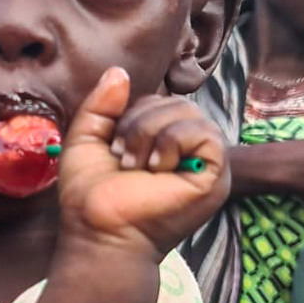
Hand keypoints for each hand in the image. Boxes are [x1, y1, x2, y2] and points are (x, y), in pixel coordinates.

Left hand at [57, 67, 229, 259]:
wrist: (99, 232)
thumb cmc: (91, 195)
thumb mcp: (87, 139)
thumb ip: (101, 104)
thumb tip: (119, 70)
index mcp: (164, 143)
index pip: (160, 101)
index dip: (133, 113)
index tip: (113, 146)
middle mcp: (188, 151)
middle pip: (175, 103)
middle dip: (139, 123)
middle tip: (123, 159)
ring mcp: (204, 163)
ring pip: (188, 113)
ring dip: (150, 135)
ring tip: (137, 167)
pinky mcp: (216, 175)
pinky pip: (205, 133)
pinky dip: (173, 143)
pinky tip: (157, 169)